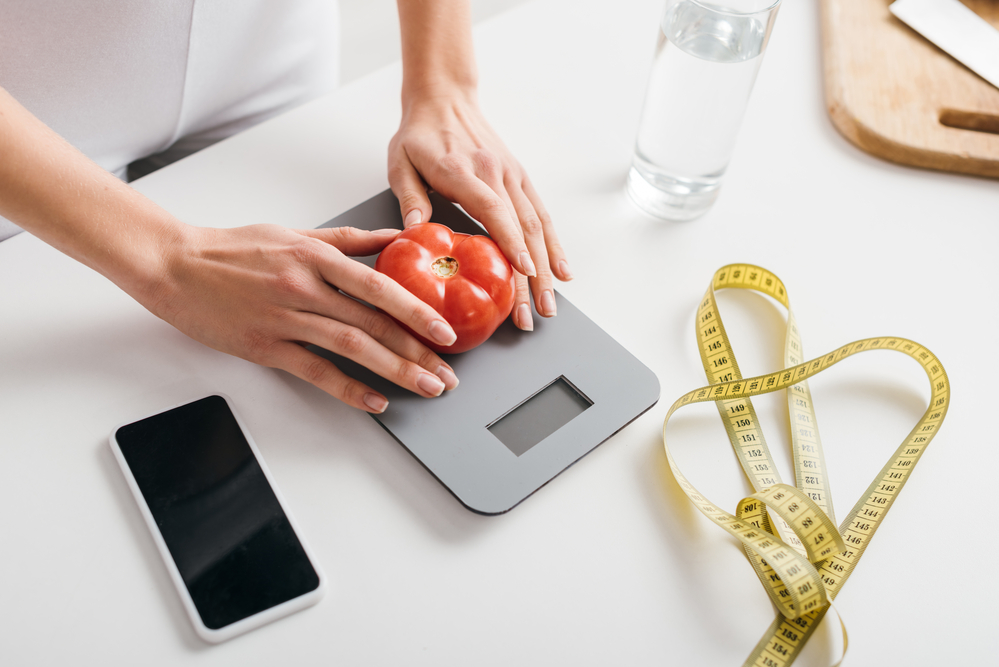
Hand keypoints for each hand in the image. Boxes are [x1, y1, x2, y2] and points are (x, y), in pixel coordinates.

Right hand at [148, 224, 460, 412]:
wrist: (174, 264)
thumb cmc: (234, 248)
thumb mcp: (295, 233)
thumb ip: (347, 240)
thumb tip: (393, 239)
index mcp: (316, 256)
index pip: (380, 286)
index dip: (417, 310)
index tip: (445, 330)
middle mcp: (304, 286)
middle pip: (373, 322)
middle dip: (417, 350)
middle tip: (447, 372)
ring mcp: (283, 317)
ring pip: (351, 347)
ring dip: (394, 371)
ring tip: (425, 387)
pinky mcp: (263, 345)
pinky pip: (313, 370)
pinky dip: (347, 388)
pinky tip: (374, 401)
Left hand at [387, 90, 572, 331]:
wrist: (445, 98)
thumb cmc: (419, 135)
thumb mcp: (401, 163)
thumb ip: (410, 198)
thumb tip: (417, 232)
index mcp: (463, 170)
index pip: (493, 210)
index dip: (511, 242)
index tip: (524, 272)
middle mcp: (496, 173)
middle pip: (522, 228)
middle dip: (532, 275)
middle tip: (536, 312)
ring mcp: (513, 175)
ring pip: (538, 226)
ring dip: (548, 267)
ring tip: (551, 302)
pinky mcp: (520, 178)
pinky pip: (541, 215)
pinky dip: (554, 245)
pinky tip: (561, 271)